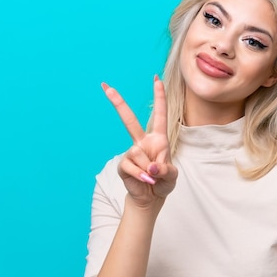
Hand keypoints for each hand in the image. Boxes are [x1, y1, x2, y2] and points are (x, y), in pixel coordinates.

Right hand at [102, 76, 177, 209]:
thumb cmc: (163, 182)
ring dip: (149, 168)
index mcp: (158, 139)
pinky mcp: (123, 164)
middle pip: (129, 120)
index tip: (156, 79)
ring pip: (138, 153)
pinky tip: (145, 180)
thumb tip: (152, 166)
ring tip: (153, 177)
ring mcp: (132, 152)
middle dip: (117, 102)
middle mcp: (143, 142)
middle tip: (105, 85)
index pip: (160, 115)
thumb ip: (165, 170)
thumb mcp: (172, 176)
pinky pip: (131, 166)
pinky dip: (141, 175)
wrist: (151, 197)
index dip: (159, 97)